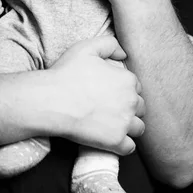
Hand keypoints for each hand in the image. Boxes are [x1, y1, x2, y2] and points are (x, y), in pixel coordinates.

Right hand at [48, 35, 144, 155]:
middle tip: (111, 108)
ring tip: (114, 124)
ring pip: (139, 127)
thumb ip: (109, 45)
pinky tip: (112, 138)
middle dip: (129, 107)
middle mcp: (131, 102)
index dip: (123, 88)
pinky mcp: (116, 142)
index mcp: (127, 80)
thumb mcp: (87, 48)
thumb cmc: (67, 73)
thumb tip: (124, 54)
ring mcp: (124, 123)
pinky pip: (130, 147)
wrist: (52, 101)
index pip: (136, 86)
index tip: (110, 92)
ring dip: (130, 126)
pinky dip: (123, 144)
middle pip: (139, 107)